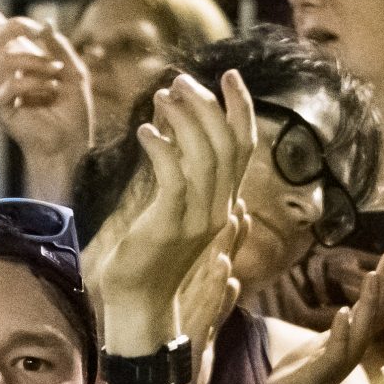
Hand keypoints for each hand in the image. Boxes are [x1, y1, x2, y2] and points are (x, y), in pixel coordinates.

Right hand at [0, 0, 95, 175]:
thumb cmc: (72, 111)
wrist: (70, 144)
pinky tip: (50, 92)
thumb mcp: (73, 71)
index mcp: (21, 61)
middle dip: (24, 30)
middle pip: (2, 35)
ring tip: (57, 77)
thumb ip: (58, 46)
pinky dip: (36, 83)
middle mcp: (5, 72)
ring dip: (39, 62)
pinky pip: (12, 83)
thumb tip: (44, 22)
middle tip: (48, 45)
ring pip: (10, 57)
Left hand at [100, 73, 255, 348]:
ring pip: (205, 154)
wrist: (140, 307)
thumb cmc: (149, 260)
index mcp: (223, 204)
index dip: (241, 108)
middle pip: (229, 143)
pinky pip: (174, 176)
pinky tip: (143, 132)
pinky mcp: (170, 225)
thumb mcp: (171, 213)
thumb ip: (178, 177)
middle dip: (210, 104)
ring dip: (185, 118)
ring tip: (161, 97)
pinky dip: (162, 147)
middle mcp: (218, 208)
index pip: (244, 147)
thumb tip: (168, 135)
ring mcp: (197, 218)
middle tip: (181, 80)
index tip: (228, 75)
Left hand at [260, 249, 383, 383]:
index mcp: (353, 339)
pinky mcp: (319, 374)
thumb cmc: (302, 377)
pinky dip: (341, 332)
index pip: (378, 306)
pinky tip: (344, 313)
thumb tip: (352, 310)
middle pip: (377, 312)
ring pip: (361, 329)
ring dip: (368, 303)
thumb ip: (341, 329)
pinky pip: (335, 352)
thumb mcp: (324, 345)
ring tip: (374, 275)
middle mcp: (353, 349)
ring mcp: (338, 362)